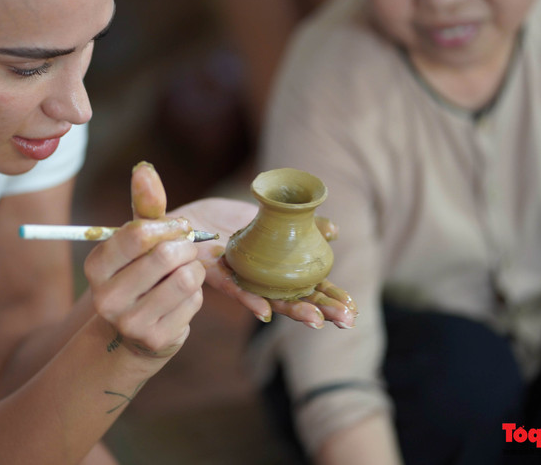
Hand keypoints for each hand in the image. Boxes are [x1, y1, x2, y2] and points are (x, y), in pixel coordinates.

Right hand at [85, 162, 203, 358]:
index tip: (178, 228)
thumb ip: (145, 205)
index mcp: (96, 266)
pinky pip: (194, 303)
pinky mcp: (156, 339)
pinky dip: (196, 295)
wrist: (137, 332)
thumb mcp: (139, 241)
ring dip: (194, 271)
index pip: (138, 234)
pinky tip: (182, 299)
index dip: (168, 227)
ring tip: (184, 273)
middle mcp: (106, 297)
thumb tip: (144, 168)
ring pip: (185, 279)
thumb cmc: (141, 273)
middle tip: (185, 252)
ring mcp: (130, 322)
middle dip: (186, 249)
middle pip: (166, 256)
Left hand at [173, 198, 356, 329]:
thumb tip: (335, 231)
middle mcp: (265, 278)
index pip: (313, 285)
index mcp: (280, 267)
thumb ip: (304, 226)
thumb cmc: (228, 223)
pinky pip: (236, 290)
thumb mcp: (272, 219)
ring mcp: (245, 279)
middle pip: (299, 297)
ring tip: (317, 321)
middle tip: (347, 319)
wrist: (186, 222)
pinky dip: (251, 301)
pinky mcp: (219, 275)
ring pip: (273, 300)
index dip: (332, 295)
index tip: (354, 307)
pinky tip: (264, 313)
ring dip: (295, 310)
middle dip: (324, 308)